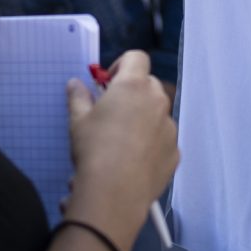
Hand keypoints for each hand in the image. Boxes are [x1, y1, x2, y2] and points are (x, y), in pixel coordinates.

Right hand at [63, 49, 178, 249]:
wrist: (114, 193)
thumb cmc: (93, 149)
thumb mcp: (78, 121)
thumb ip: (79, 97)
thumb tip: (75, 84)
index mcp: (133, 86)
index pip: (136, 57)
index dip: (121, 65)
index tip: (107, 83)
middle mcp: (157, 101)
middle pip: (148, 84)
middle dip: (132, 93)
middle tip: (112, 112)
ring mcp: (169, 128)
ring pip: (157, 114)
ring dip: (143, 119)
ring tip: (120, 142)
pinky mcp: (175, 152)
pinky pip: (163, 140)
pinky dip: (151, 145)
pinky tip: (132, 162)